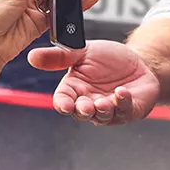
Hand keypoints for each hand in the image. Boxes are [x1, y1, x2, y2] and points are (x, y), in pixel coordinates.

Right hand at [26, 38, 160, 124]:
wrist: (137, 60)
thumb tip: (32, 56)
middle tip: (86, 106)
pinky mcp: (128, 110)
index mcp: (74, 90)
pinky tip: (122, 92)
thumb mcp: (82, 52)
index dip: (63, 104)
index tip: (65, 104)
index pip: (63, 101)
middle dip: (84, 111)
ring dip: (103, 110)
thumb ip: (59, 56)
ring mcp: (109, 110)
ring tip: (105, 101)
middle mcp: (89, 102)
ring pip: (103, 117)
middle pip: (82, 114)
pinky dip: (123, 102)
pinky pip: (124, 111)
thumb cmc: (108, 59)